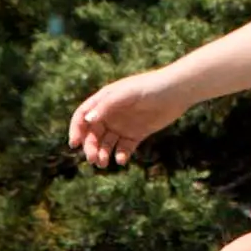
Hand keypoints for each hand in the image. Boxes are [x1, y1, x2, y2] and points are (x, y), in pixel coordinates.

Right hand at [69, 69, 186, 168]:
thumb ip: (106, 106)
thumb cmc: (149, 87)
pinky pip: (125, 148)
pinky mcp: (137, 134)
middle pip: (93, 134)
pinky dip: (121, 155)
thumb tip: (88, 120)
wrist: (176, 92)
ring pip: (107, 143)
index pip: (82, 117)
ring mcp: (123, 125)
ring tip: (103, 163)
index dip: (76, 130)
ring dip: (102, 153)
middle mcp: (110, 115)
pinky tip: (121, 160)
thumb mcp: (125, 94)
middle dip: (90, 147)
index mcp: (103, 102)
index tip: (74, 144)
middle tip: (93, 159)